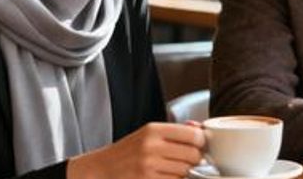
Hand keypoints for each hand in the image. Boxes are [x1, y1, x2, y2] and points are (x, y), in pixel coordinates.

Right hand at [67, 122, 204, 178]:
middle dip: (195, 159)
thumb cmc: (127, 152)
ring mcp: (149, 166)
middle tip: (187, 159)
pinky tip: (164, 176)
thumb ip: (175, 130)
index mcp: (153, 130)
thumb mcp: (148, 134)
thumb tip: (199, 128)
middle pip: (193, 155)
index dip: (201, 142)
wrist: (101, 169)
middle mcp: (151, 146)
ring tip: (172, 168)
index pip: (193, 135)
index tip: (199, 145)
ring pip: (186, 171)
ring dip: (184, 172)